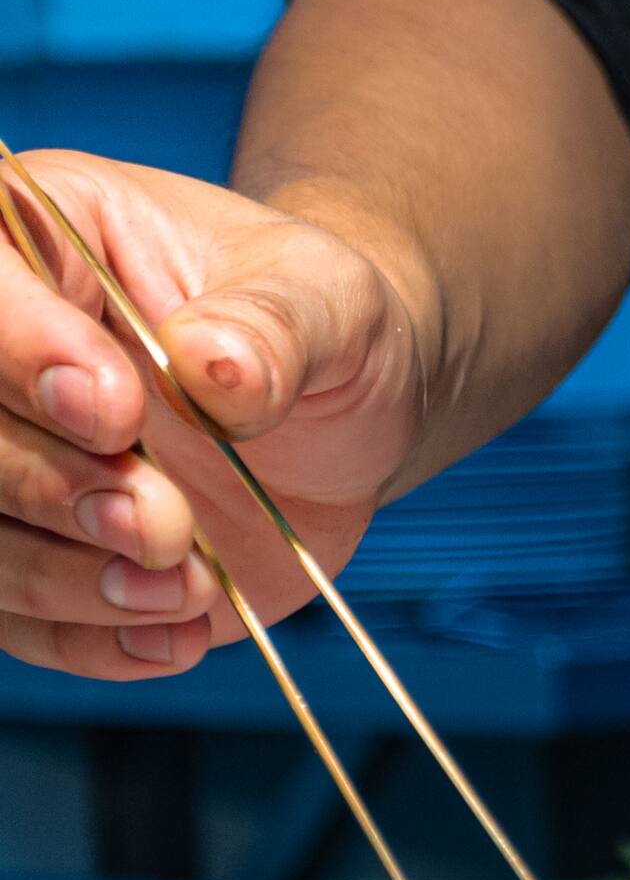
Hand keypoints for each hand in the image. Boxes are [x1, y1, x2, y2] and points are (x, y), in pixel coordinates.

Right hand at [0, 149, 431, 677]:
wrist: (345, 415)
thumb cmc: (323, 328)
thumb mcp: (331, 303)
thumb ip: (273, 329)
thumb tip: (214, 365)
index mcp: (38, 238)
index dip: (19, 350)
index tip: (116, 410)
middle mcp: (2, 355)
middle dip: (52, 488)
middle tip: (167, 521)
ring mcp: (13, 459)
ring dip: (67, 581)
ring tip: (185, 584)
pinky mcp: (45, 554)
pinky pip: (19, 623)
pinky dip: (92, 642)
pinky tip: (175, 638)